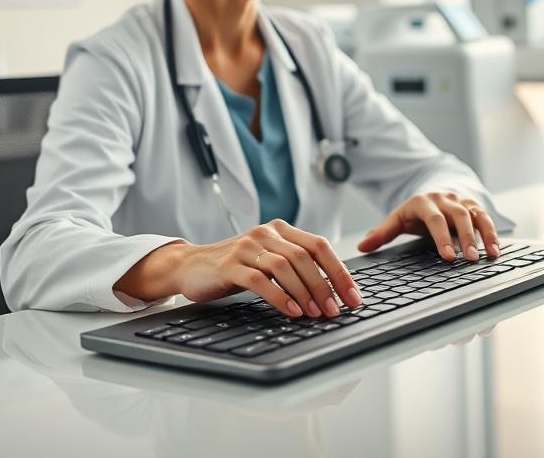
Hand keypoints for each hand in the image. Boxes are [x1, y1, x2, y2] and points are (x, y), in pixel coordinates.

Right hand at [174, 219, 362, 318]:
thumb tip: (333, 291)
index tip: (353, 297)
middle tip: (335, 311)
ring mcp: (246, 247)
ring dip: (305, 293)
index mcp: (280, 229)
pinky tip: (291, 311)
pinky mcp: (230, 265)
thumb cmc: (235, 267)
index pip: (319, 246)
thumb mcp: (268, 259)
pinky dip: (280, 297)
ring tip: (315, 314)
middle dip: (325, 287)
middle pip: (305, 257)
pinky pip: (261, 280)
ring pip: (285, 267)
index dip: (339, 272)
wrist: (191, 265)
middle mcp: (265, 233)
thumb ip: (295, 265)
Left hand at [356, 191, 499, 261]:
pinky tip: (496, 249)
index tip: (448, 256)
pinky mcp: (474, 205)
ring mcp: (461, 201)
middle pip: (458, 215)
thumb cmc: (413, 213)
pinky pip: (485, 217)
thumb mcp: (397, 219)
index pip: (434, 219)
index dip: (441, 237)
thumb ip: (381, 233)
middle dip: (465, 237)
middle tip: (470, 258)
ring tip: (490, 255)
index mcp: (423, 202)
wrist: (432, 192)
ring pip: (475, 214)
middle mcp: (444, 199)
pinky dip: (492, 233)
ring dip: (484, 234)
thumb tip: (362, 247)